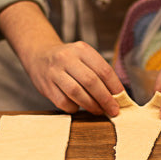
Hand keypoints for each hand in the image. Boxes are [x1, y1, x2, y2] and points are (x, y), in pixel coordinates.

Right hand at [0, 0, 123, 115]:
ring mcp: (54, 72)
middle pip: (91, 81)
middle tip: (113, 110)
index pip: (103, 69)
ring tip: (99, 110)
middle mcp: (67, 58)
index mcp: (81, 49)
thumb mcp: (83, 56)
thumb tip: (117, 96)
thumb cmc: (68, 60)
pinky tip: (78, 106)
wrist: (38, 55)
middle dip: (105, 99)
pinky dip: (74, 107)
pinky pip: (63, 102)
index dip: (115, 86)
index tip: (121, 98)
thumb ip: (98, 72)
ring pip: (76, 92)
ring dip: (91, 105)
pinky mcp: (45, 85)